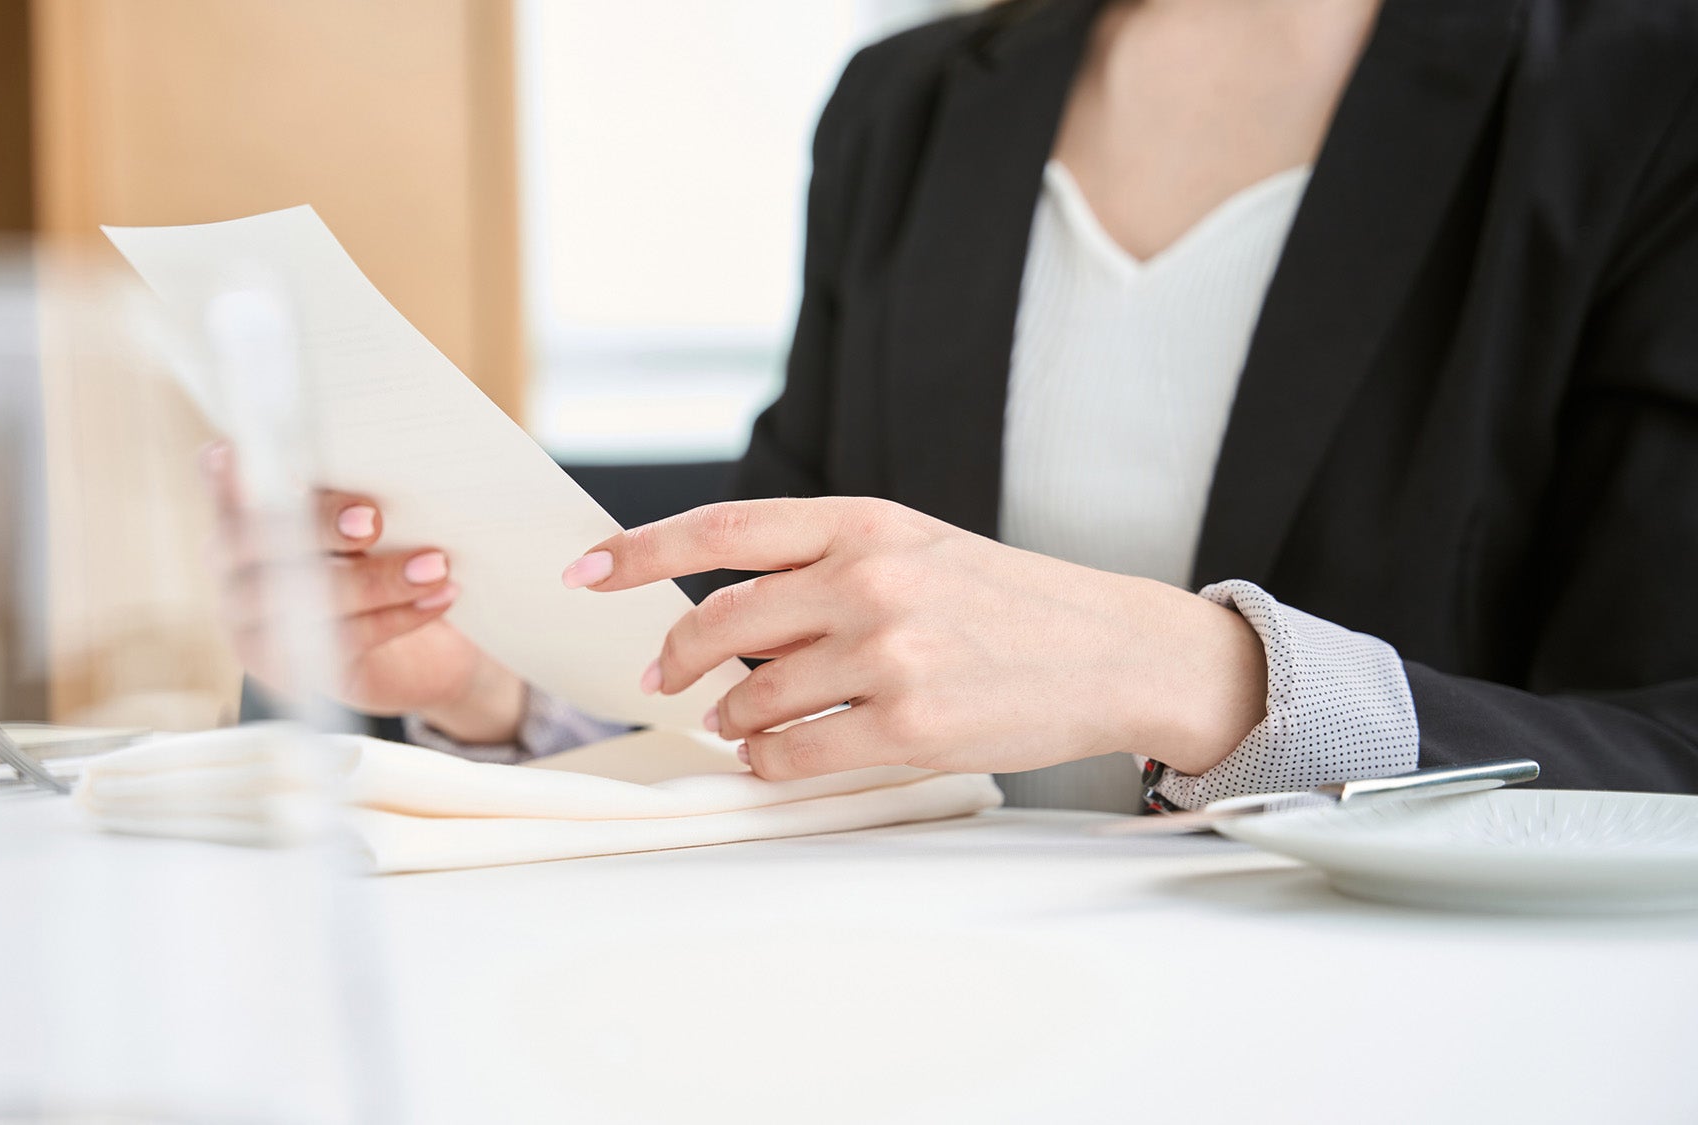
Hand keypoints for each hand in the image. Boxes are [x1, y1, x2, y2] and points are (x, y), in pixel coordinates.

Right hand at [201, 443, 523, 741]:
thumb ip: (342, 502)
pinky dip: (400, 616)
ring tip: (435, 565)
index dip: (221, 478)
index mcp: (240, 523)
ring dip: (378, 580)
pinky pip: (346, 641)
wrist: (409, 655)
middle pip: (259, 547)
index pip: (223, 496)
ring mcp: (253, 629)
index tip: (235, 453)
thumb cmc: (373, 564)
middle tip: (373, 520)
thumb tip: (367, 484)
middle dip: (319, 527)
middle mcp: (233, 575)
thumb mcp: (354, 527)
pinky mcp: (293, 673)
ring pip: (309, 601)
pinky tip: (438, 597)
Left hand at [564, 497, 1266, 779]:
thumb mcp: (915, 547)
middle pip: (721, 623)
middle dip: (674, 660)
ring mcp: (889, 654)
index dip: (640, 552)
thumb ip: (822, 566)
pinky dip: (769, 762)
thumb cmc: (1006, 603)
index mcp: (865, 522)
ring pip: (752, 698)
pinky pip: (794, 754)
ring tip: (741, 722)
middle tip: (663, 680)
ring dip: (730, 718)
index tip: (586, 571)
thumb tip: (722, 622)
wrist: (1112, 651)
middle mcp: (870, 580)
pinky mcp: (909, 726)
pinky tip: (776, 756)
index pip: (723, 529)